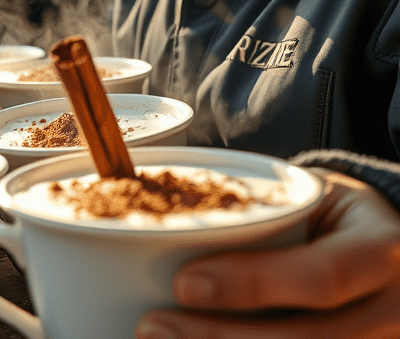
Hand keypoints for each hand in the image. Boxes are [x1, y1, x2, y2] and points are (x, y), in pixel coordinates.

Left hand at [136, 169, 399, 338]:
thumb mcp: (312, 198)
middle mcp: (393, 312)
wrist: (390, 246)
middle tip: (152, 327)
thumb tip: (150, 212)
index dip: (252, 284)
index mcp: (380, 253)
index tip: (182, 283)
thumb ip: (257, 214)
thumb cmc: (333, 217)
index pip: (322, 278)